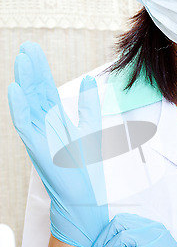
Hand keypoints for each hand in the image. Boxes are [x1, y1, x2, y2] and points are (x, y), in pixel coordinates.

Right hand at [8, 42, 108, 246]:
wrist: (85, 199)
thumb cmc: (86, 168)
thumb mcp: (91, 129)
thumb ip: (90, 105)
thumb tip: (89, 79)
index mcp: (55, 120)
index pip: (45, 89)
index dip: (39, 70)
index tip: (33, 50)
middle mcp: (44, 125)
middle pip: (35, 92)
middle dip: (31, 70)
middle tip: (26, 48)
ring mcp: (39, 136)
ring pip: (28, 105)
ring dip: (24, 82)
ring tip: (22, 61)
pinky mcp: (38, 149)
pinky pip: (25, 126)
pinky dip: (19, 108)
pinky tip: (16, 90)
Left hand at [91, 213, 176, 246]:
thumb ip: (136, 242)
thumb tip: (110, 244)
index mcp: (152, 226)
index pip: (122, 219)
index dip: (106, 231)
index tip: (99, 245)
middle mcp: (152, 230)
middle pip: (118, 224)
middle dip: (102, 240)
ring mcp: (153, 241)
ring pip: (120, 238)